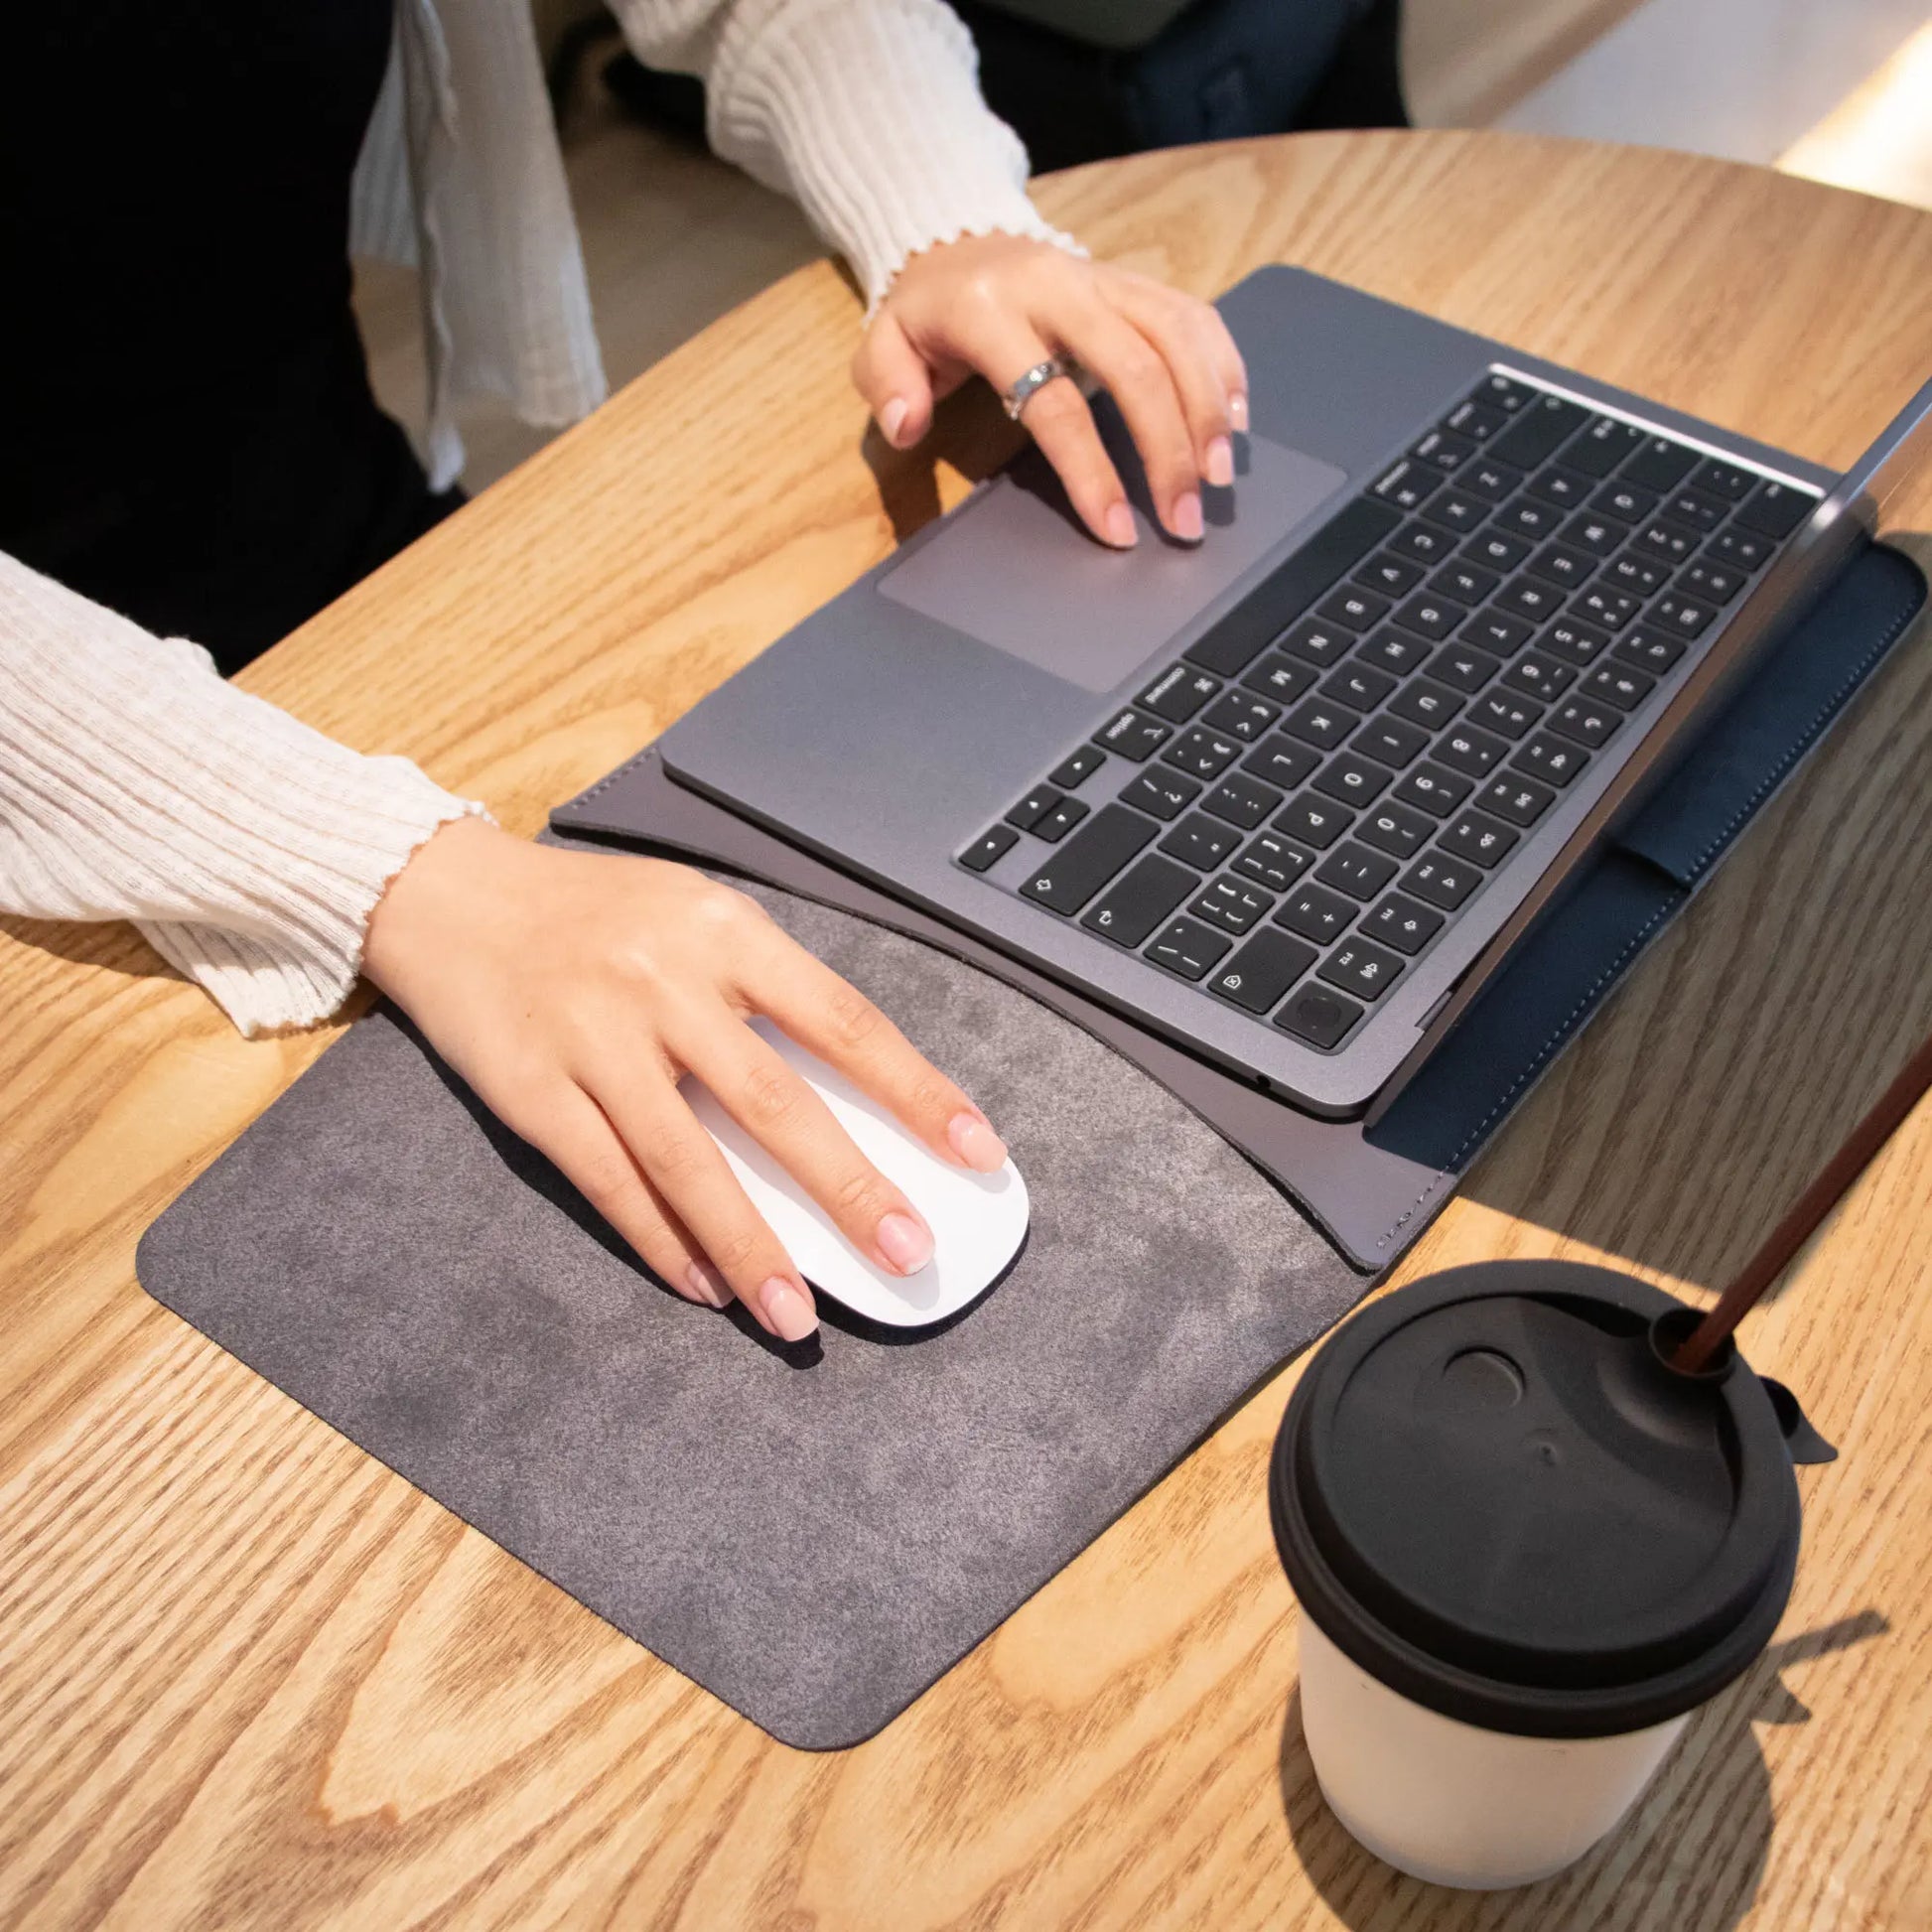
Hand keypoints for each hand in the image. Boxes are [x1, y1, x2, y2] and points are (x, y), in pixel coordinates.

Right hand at [362, 818, 1007, 1343]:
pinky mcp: (533, 1091)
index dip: (916, 1090)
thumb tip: (858, 1093)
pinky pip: (610, 1182)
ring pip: (690, 1162)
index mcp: (726, 931)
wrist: (453, 897)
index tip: (978, 1151)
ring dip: (751, 1247)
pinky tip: (707, 1288)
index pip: (844, 1020)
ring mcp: (596, 1040)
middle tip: (907, 1254)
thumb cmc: (598, 915)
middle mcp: (665, 983)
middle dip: (848, 1189)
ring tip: (798, 1316)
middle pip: (776, 1103)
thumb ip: (767, 990)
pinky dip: (662, 1241)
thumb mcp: (696, 916)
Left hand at [852, 232, 1248, 548]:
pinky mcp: (1134, 279)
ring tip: (1218, 477)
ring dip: (1208, 411)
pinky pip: (1193, 314)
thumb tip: (906, 426)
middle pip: (1136, 369)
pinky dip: (1223, 364)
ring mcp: (1104, 279)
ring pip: (1177, 337)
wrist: (957, 238)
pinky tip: (1237, 416)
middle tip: (1185, 520)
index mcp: (993, 312)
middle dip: (1168, 452)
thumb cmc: (926, 314)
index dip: (1091, 472)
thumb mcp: (883, 344)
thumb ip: (886, 386)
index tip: (1116, 529)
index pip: (1055, 403)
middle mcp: (1059, 287)